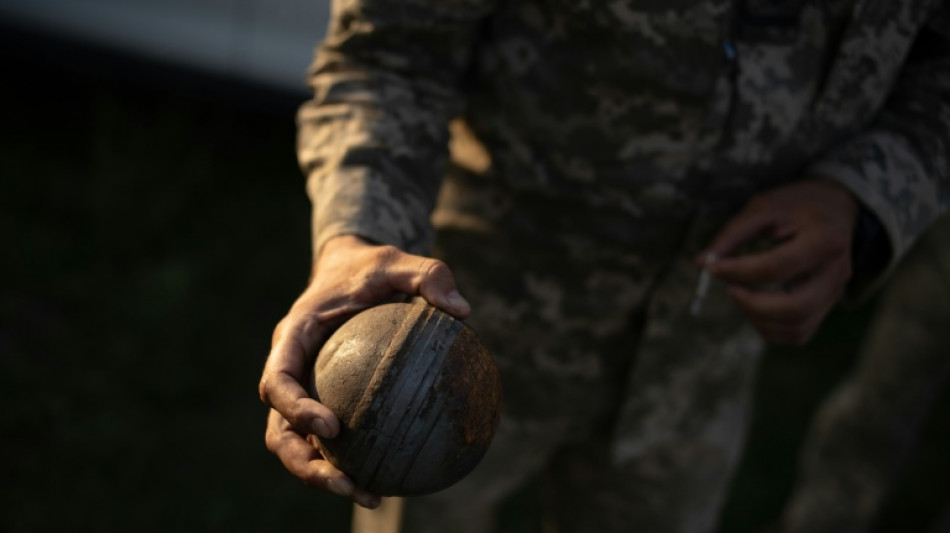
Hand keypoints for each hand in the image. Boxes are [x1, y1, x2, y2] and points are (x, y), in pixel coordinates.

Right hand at [259, 235, 469, 506]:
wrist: (352, 270)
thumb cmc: (372, 267)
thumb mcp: (399, 260)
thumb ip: (428, 276)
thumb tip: (463, 312)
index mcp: (294, 337)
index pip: (277, 381)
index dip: (295, 409)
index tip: (332, 428)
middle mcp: (291, 370)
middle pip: (279, 430)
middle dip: (304, 464)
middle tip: (346, 482)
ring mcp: (302, 391)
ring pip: (298, 446)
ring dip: (324, 476)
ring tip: (371, 496)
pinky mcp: (322, 403)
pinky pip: (332, 440)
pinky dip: (352, 461)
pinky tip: (392, 478)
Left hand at [699, 180, 858, 344]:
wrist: (835, 209)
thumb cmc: (796, 207)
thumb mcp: (764, 207)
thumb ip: (733, 234)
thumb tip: (703, 262)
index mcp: (826, 240)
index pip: (776, 267)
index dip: (738, 270)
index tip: (711, 267)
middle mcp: (837, 272)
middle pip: (794, 308)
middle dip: (751, 304)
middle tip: (728, 287)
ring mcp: (835, 294)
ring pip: (796, 329)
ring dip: (757, 318)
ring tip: (740, 292)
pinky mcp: (827, 307)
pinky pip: (797, 334)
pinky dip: (769, 328)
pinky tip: (754, 305)